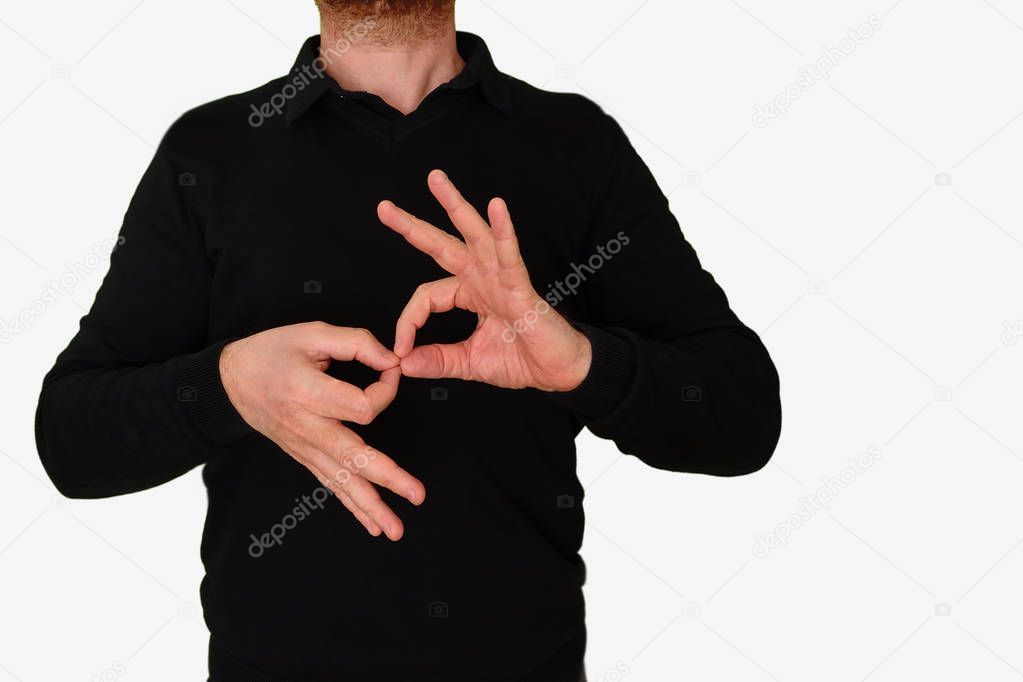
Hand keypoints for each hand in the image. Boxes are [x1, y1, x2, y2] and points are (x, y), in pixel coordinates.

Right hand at [220, 322, 423, 540]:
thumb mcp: (312, 332)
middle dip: (387, 477)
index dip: (386, 389)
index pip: (361, 406)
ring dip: (370, 507)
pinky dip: (351, 507)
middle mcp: (307, 426)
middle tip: (417, 494)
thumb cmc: (272, 352)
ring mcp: (305, 447)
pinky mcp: (305, 457)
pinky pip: (330, 485)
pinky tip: (372, 525)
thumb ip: (356, 342)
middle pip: (353, 457)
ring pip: (342, 481)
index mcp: (308, 393)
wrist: (232, 379)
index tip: (391, 369)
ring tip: (395, 530)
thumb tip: (391, 359)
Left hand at [377, 170, 591, 391]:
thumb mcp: (470, 363)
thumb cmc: (523, 361)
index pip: (428, 295)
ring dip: (455, 206)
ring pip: (474, 235)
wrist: (558, 372)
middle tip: (384, 208)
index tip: (401, 347)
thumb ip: (438, 360)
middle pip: (442, 245)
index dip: (409, 319)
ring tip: (435, 180)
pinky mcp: (522, 287)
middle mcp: (483, 279)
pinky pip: (510, 256)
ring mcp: (502, 279)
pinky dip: (504, 231)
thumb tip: (404, 363)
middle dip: (413, 226)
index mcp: (470, 294)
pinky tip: (497, 207)